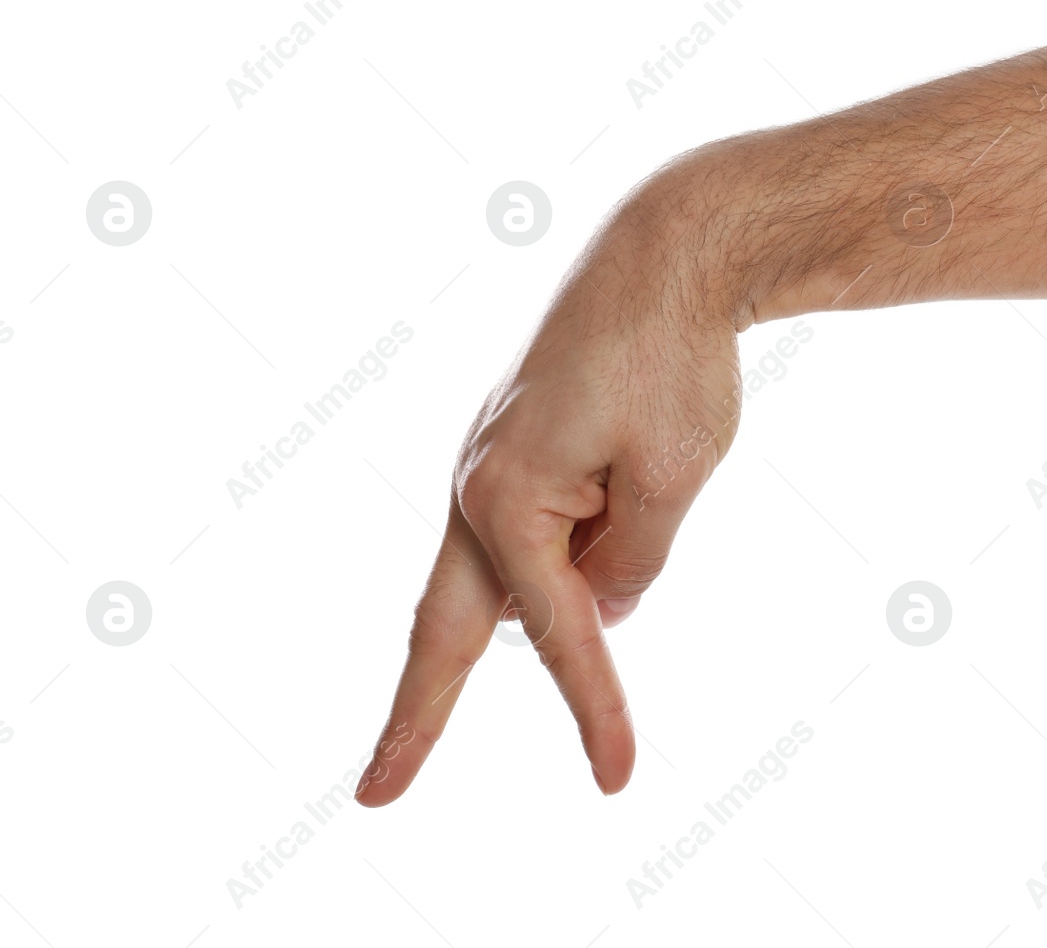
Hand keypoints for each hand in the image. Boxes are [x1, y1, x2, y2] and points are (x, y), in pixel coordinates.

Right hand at [357, 156, 743, 803]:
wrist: (665, 249)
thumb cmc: (670, 359)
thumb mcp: (669, 482)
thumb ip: (631, 566)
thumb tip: (603, 602)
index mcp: (507, 499)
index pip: (557, 633)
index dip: (594, 710)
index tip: (617, 779)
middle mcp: (477, 484)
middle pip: (443, 626)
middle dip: (415, 715)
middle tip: (375, 795)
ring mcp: (490, 463)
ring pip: (511, 569)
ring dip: (552, 595)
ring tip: (608, 522)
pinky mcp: (517, 446)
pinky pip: (536, 524)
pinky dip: (570, 545)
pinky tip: (624, 487)